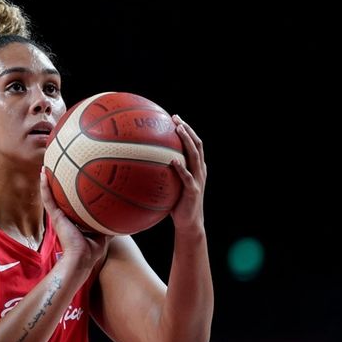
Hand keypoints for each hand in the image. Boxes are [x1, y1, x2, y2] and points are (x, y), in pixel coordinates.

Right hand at [39, 170, 111, 268]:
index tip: (70, 179)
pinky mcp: (55, 216)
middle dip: (56, 183)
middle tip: (55, 169)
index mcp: (73, 220)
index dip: (69, 192)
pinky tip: (43, 175)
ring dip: (46, 182)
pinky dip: (44, 187)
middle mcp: (64, 216)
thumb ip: (109, 222)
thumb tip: (123, 216)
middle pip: (59, 197)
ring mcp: (58, 216)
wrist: (82, 258)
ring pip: (50, 195)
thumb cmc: (92, 249)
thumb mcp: (103, 232)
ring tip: (45, 167)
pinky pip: (48, 199)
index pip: (70, 203)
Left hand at [170, 115, 206, 231]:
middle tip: (176, 118)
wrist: (188, 223)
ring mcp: (198, 180)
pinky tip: (173, 160)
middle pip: (197, 145)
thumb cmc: (177, 204)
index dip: (188, 130)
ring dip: (187, 141)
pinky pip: (187, 177)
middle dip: (188, 130)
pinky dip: (181, 168)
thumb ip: (163, 174)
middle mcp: (200, 171)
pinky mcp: (193, 191)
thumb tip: (141, 164)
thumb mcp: (171, 186)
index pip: (195, 144)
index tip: (176, 118)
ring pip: (195, 156)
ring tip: (179, 130)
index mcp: (196, 168)